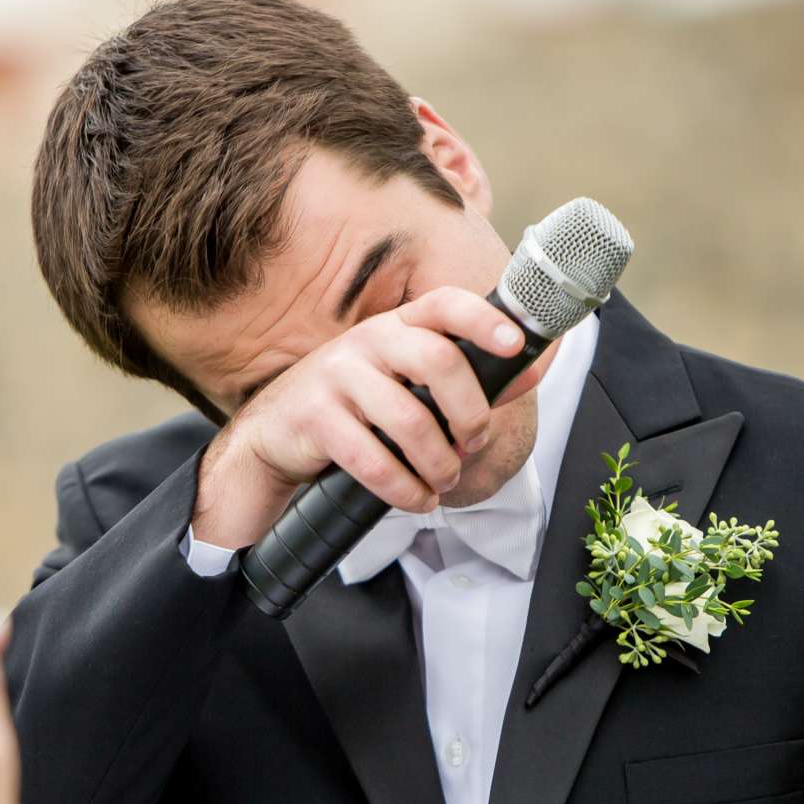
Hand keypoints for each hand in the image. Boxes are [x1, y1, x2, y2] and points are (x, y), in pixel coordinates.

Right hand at [192, 287, 529, 546]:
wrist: (271, 440)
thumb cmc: (352, 412)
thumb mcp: (405, 386)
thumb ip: (466, 379)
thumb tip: (531, 368)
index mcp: (396, 326)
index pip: (444, 304)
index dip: (484, 320)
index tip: (515, 344)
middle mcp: (366, 341)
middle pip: (438, 360)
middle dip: (471, 412)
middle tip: (474, 443)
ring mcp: (336, 376)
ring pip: (412, 420)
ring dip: (440, 463)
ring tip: (443, 481)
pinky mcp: (315, 418)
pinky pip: (374, 460)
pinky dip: (405, 490)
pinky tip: (417, 499)